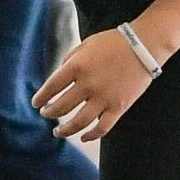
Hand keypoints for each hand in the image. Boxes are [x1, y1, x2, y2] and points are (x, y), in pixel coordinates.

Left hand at [33, 29, 159, 141]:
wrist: (144, 46)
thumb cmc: (112, 42)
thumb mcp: (85, 45)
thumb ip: (69, 61)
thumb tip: (57, 80)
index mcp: (77, 66)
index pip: (51, 87)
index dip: (41, 97)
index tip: (36, 103)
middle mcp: (88, 84)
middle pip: (62, 107)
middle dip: (50, 113)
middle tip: (45, 114)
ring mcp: (104, 97)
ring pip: (79, 122)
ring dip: (65, 130)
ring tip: (57, 132)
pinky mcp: (119, 107)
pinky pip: (103, 127)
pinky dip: (91, 135)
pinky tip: (83, 137)